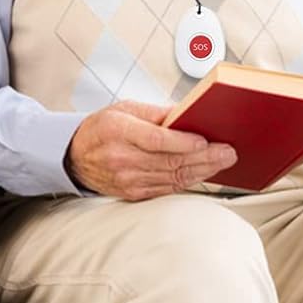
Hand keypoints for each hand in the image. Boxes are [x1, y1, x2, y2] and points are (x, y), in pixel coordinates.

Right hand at [65, 100, 237, 199]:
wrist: (74, 157)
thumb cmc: (102, 128)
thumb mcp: (125, 108)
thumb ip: (156, 113)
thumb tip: (187, 112)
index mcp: (120, 132)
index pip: (156, 140)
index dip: (183, 142)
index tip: (205, 140)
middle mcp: (123, 160)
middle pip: (170, 161)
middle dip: (204, 158)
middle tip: (228, 152)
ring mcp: (128, 181)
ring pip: (172, 177)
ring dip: (201, 171)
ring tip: (223, 162)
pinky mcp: (133, 194)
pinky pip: (166, 188)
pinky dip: (187, 181)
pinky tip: (203, 173)